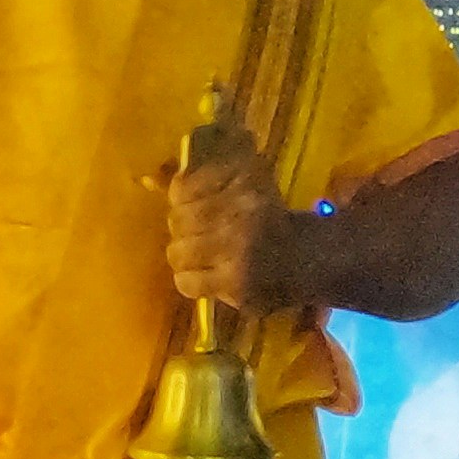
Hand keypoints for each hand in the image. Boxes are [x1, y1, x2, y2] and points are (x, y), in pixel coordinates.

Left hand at [161, 113, 277, 310]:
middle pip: (177, 220)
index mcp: (245, 176)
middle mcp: (243, 208)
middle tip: (202, 237)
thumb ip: (198, 176)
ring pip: (178, 251)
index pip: (182, 187)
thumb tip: (148, 179)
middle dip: (183, 231)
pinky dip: (191, 282)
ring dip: (185, 258)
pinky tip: (209, 278)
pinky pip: (187, 282)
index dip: (181, 202)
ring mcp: (240, 246)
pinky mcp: (236, 281)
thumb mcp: (240, 182)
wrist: (309, 258)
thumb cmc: (265, 216)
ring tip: (204, 258)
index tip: (195, 207)